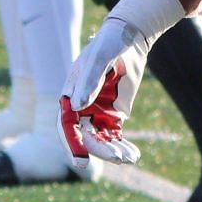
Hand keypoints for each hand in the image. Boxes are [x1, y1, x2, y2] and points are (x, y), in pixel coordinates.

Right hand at [59, 21, 147, 167]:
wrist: (129, 40)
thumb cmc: (109, 44)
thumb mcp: (99, 59)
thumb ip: (89, 82)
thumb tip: (77, 107)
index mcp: (70, 95)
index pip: (67, 126)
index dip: (73, 144)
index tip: (81, 162)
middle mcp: (81, 108)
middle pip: (86, 137)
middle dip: (100, 150)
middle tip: (117, 157)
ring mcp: (97, 113)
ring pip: (101, 140)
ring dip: (113, 151)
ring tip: (130, 156)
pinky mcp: (113, 115)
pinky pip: (115, 136)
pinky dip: (123, 146)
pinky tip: (134, 154)